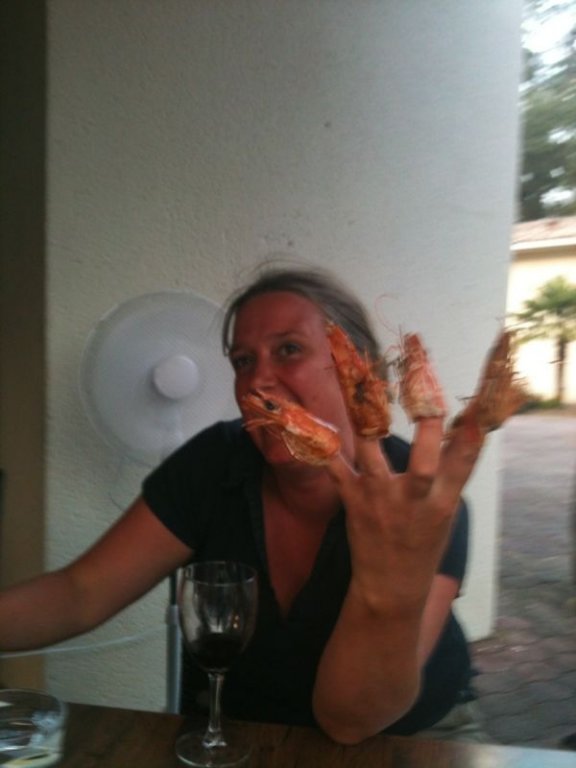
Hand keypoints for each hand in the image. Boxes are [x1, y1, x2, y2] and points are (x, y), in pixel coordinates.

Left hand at [326, 417, 480, 608]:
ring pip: (372, 456)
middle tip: (427, 399)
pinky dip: (325, 450)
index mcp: (442, 503)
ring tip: (361, 390)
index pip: (463, 464)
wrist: (391, 586)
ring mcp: (380, 499)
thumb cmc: (422, 544)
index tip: (476, 407)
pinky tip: (315, 428)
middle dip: (428, 429)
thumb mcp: (445, 512)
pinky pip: (336, 469)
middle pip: (424, 460)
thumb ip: (451, 473)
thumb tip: (465, 429)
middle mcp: (414, 500)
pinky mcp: (353, 501)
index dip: (471, 436)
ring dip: (367, 423)